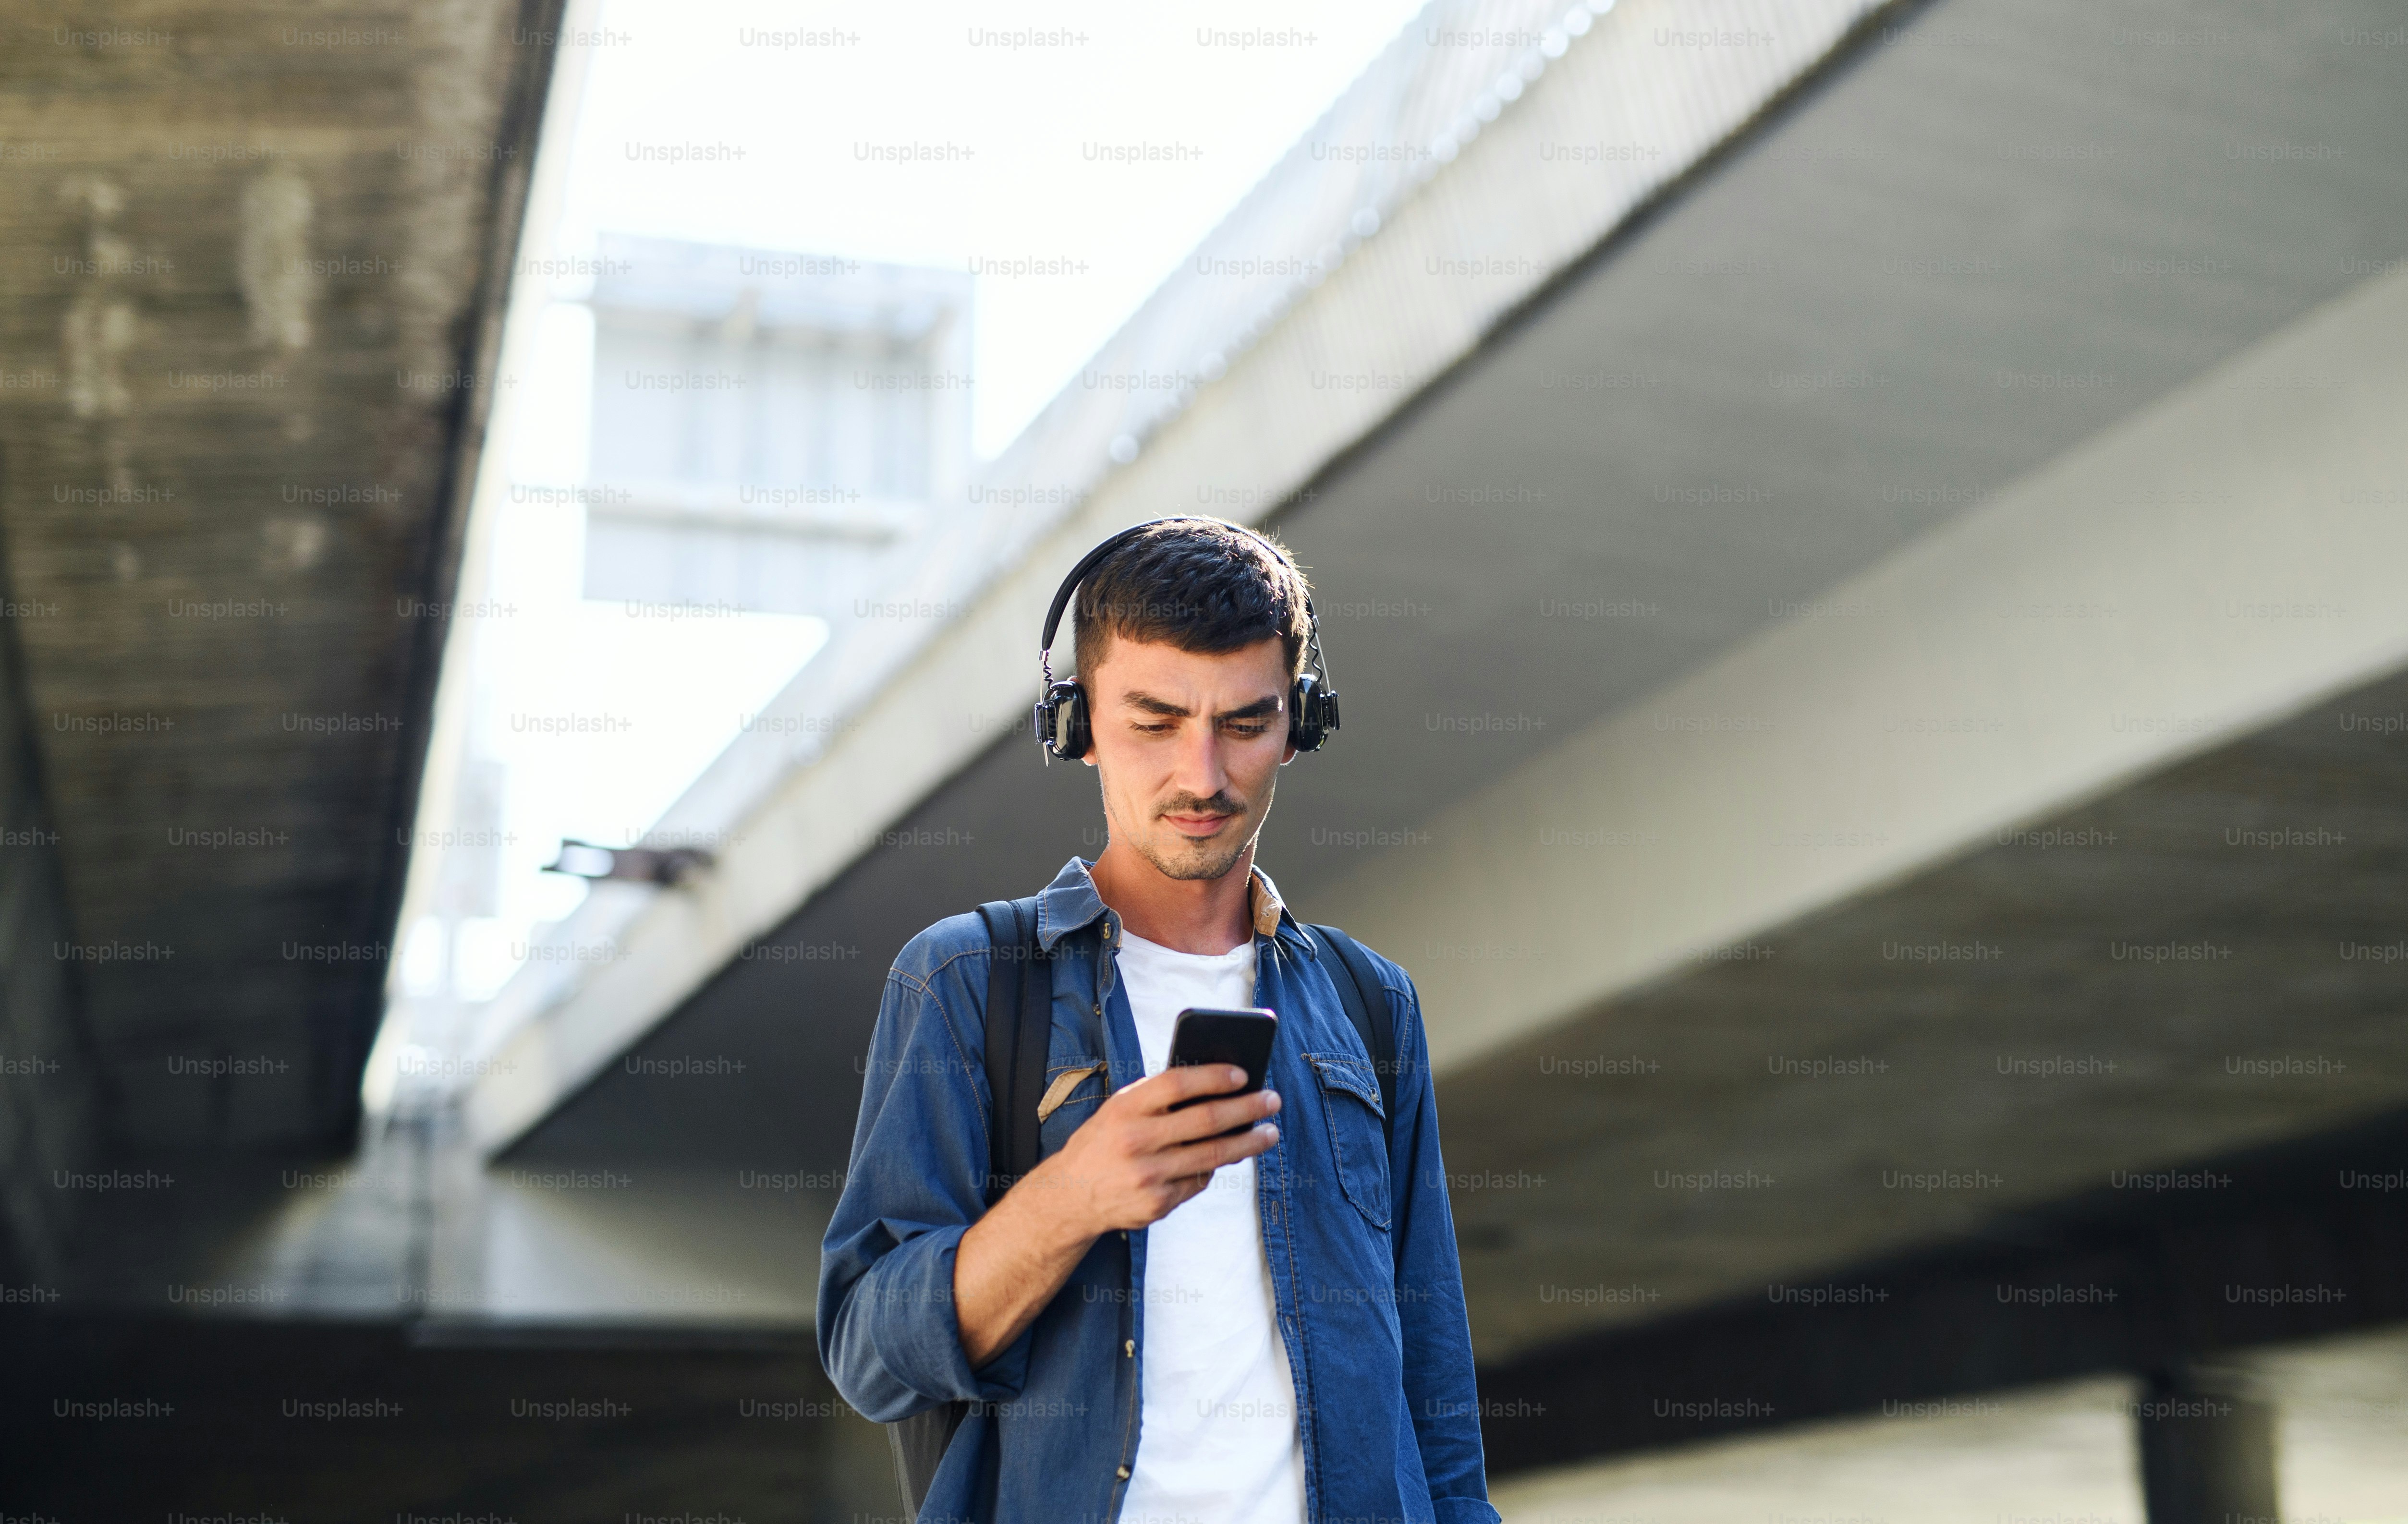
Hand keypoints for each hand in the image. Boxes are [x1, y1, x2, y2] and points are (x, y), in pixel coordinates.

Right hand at [954, 1064, 1277, 1368]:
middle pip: (1205, 1120)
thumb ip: (1158, 1098)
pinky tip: (1229, 1158)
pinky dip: (1215, 1168)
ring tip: (1269, 1133)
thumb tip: (1217, 1088)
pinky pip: (1198, 1181)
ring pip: (1213, 1155)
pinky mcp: (1158, 1203)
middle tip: (1272, 1101)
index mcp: (1125, 1108)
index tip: (1244, 1073)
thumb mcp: (1118, 1110)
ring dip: (1248, 1143)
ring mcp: (1148, 1175)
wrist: (1069, 1197)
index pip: (1178, 1084)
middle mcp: (1136, 1140)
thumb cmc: (1102, 1143)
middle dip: (1247, 1109)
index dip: (1214, 1076)